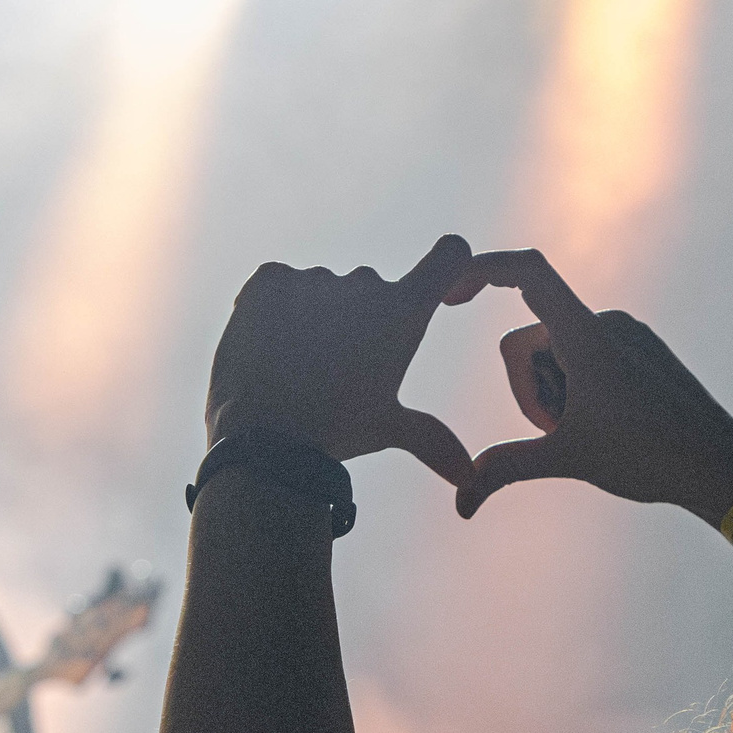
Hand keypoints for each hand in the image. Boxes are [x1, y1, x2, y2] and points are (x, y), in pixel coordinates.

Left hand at [204, 235, 473, 486]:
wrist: (265, 440)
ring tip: (295, 365)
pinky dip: (274, 308)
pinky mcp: (270, 280)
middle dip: (358, 318)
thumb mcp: (387, 429)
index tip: (438, 285)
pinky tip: (268, 347)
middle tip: (335, 368)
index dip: (448, 265)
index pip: (449, 256)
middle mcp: (365, 284)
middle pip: (371, 287)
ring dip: (314, 314)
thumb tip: (468, 477)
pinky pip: (279, 283)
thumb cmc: (334, 433)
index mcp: (404, 313)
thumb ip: (433, 440)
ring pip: (322, 288)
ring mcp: (315, 279)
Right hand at [440, 248, 732, 520]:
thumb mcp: (568, 460)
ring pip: (557, 353)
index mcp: (586, 337)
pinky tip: (608, 425)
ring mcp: (628, 336)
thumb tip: (460, 502)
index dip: (484, 269)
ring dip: (555, 393)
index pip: (528, 273)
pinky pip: (588, 357)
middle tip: (559, 431)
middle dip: (528, 388)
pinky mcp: (644, 350)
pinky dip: (579, 389)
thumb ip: (506, 469)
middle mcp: (607, 324)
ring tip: (587, 431)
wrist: (724, 467)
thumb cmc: (651, 459)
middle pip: (529, 340)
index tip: (454, 294)